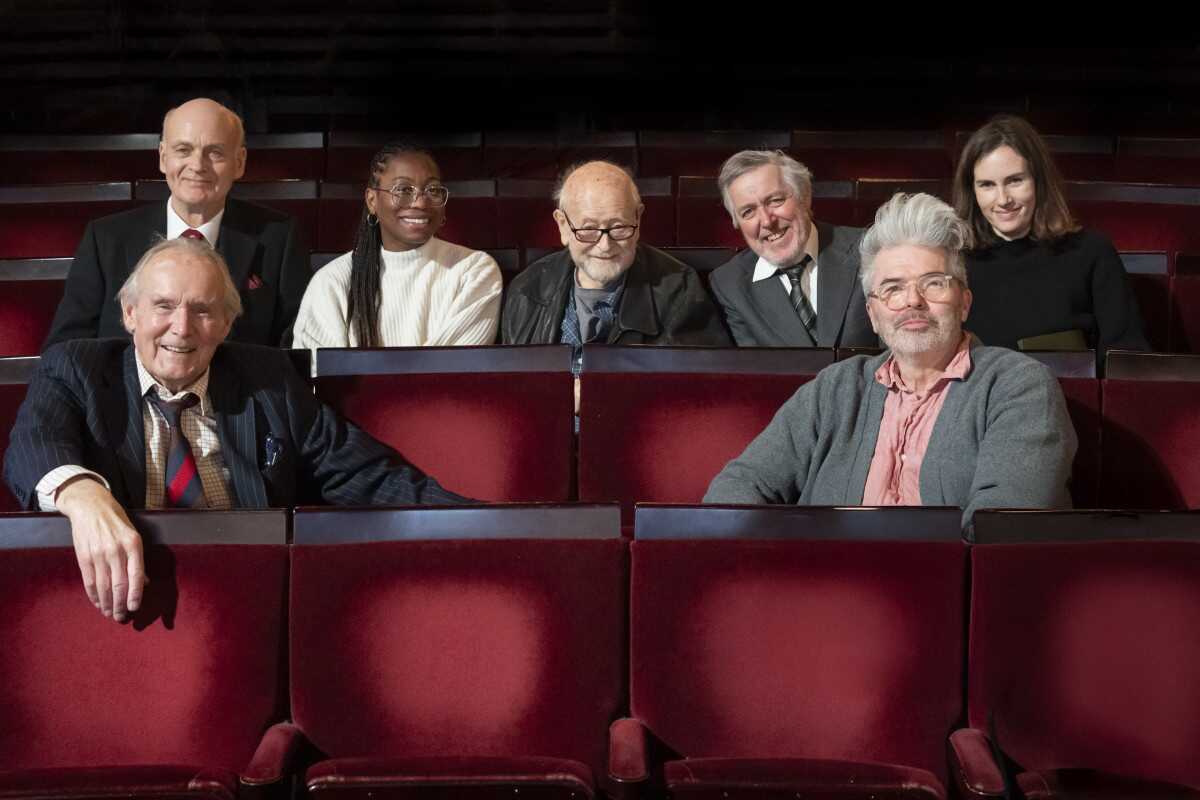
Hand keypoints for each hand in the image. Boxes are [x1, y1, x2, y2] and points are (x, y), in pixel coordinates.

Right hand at [55, 477, 144, 622]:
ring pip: (103, 586)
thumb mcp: (133, 535)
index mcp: (133, 544)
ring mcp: (98, 554)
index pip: (136, 576)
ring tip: (110, 614)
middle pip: (119, 585)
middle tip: (122, 617)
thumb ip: (138, 560)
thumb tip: (145, 583)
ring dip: (107, 604)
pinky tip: (98, 603)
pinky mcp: (83, 556)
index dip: (136, 595)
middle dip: (121, 605)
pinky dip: (94, 595)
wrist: (90, 506)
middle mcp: (116, 550)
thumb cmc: (116, 520)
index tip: (135, 608)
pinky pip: (89, 581)